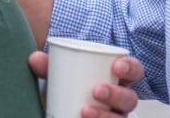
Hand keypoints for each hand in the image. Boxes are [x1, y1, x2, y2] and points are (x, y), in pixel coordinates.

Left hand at [28, 51, 144, 117]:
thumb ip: (49, 66)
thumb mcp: (61, 75)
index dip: (131, 67)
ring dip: (105, 116)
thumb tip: (34, 58)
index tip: (117, 66)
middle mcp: (121, 101)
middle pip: (130, 98)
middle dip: (116, 94)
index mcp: (118, 79)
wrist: (61, 111)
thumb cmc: (70, 86)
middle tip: (97, 90)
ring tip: (85, 111)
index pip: (135, 70)